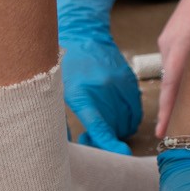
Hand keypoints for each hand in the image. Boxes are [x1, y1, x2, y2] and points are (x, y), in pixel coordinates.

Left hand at [57, 0, 140, 152]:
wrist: (82, 34)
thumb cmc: (64, 68)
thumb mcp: (54, 94)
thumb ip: (59, 122)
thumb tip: (63, 150)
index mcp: (82, 94)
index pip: (99, 124)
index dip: (109, 143)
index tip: (120, 156)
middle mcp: (104, 89)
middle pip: (114, 128)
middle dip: (105, 139)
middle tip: (89, 135)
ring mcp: (119, 85)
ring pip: (127, 122)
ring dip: (117, 130)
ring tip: (102, 122)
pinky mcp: (130, 81)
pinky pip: (135, 112)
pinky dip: (127, 119)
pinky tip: (114, 114)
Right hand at [154, 0, 189, 136]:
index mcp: (179, 49)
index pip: (170, 90)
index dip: (168, 113)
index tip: (164, 134)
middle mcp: (169, 48)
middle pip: (171, 86)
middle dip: (173, 110)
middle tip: (173, 135)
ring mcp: (169, 43)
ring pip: (175, 75)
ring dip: (181, 93)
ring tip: (186, 115)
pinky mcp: (172, 38)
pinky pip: (177, 63)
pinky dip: (183, 77)